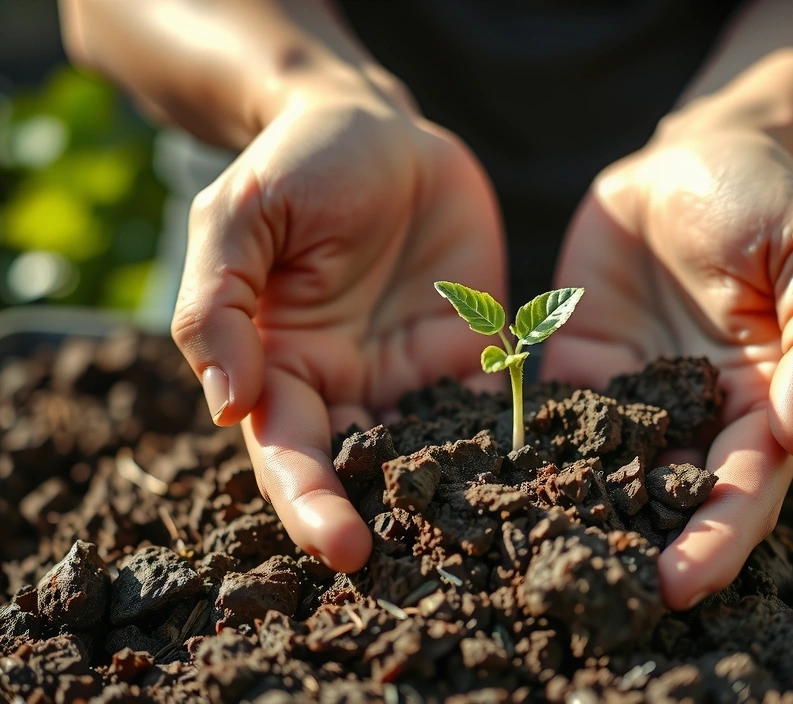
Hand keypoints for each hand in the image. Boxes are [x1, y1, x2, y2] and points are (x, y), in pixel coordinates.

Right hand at [171, 84, 504, 571]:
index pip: (290, 455)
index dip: (311, 504)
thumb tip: (227, 407)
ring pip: (433, 455)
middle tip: (424, 570)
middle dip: (389, 524)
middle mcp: (349, 388)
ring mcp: (414, 375)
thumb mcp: (239, 217)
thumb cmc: (297, 166)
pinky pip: (495, 406)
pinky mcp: (474, 350)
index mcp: (282, 368)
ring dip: (459, 497)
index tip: (343, 547)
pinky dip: (516, 440)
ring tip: (500, 539)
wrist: (378, 128)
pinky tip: (550, 471)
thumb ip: (220, 305)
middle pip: (363, 475)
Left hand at [542, 105, 792, 608]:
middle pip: (676, 497)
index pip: (747, 484)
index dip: (720, 535)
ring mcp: (634, 396)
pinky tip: (497, 489)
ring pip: (611, 473)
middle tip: (607, 594)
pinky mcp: (579, 370)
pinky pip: (555, 421)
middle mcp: (698, 412)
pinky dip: (534, 457)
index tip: (684, 581)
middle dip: (648, 547)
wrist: (688, 156)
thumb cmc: (765, 198)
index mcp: (766, 398)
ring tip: (541, 558)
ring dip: (585, 516)